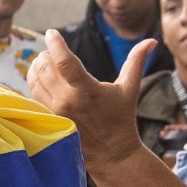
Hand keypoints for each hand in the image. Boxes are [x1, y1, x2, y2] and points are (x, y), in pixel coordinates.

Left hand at [27, 29, 155, 171]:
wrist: (112, 154)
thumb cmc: (122, 119)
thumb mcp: (130, 89)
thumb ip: (137, 61)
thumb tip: (152, 40)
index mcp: (87, 90)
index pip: (64, 61)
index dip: (55, 44)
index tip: (52, 32)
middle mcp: (68, 101)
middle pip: (45, 68)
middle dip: (45, 54)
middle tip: (50, 49)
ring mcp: (56, 112)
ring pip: (34, 81)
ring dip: (36, 66)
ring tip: (43, 60)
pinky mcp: (50, 120)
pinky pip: (33, 96)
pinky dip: (33, 83)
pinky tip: (39, 77)